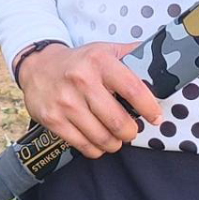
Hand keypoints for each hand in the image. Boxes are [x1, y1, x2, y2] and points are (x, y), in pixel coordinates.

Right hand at [16, 41, 162, 157]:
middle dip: (130, 131)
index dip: (149, 108)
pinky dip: (95, 149)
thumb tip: (160, 58)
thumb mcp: (104, 50)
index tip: (155, 117)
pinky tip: (98, 143)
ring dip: (114, 143)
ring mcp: (66, 102)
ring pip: (101, 137)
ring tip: (116, 138)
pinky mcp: (53, 119)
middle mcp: (82, 81)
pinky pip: (82, 145)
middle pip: (117, 120)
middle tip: (131, 131)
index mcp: (100, 61)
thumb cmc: (79, 61)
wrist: (38, 67)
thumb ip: (131, 55)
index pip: (133, 89)